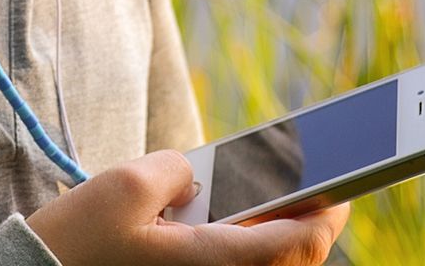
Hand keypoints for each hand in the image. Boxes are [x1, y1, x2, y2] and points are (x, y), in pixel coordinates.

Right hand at [25, 149, 350, 264]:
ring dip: (277, 236)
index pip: (294, 242)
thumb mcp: (128, 184)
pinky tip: (237, 216)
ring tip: (282, 197)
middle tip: (317, 186)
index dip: (326, 211)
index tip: (343, 182)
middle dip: (308, 223)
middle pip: (287, 262)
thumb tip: (199, 177)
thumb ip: (179, 168)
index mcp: (210, 263)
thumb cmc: (82, 240)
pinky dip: (246, 244)